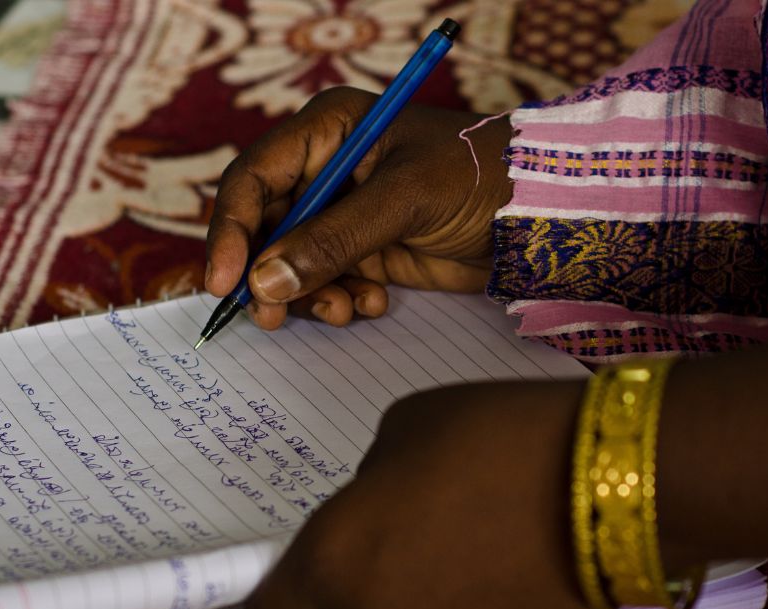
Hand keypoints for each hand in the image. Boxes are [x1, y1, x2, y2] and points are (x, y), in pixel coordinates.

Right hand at [205, 87, 512, 328]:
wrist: (538, 213)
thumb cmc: (479, 176)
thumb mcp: (405, 198)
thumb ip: (335, 238)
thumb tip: (265, 282)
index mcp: (327, 131)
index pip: (255, 179)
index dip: (233, 230)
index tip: (228, 281)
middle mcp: (328, 171)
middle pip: (267, 228)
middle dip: (269, 274)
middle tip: (271, 317)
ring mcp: (347, 214)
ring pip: (295, 263)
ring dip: (309, 295)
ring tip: (344, 310)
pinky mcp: (369, 251)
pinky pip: (330, 282)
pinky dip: (341, 300)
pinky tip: (373, 303)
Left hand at [244, 381, 597, 608]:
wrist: (607, 477)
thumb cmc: (492, 435)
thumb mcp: (404, 429)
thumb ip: (373, 484)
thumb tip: (381, 510)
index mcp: (337, 560)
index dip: (279, 603)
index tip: (297, 584)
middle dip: (373, 575)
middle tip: (423, 522)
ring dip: (430, 589)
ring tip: (486, 533)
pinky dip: (482, 606)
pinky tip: (519, 559)